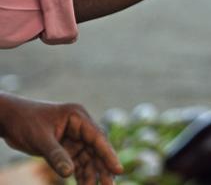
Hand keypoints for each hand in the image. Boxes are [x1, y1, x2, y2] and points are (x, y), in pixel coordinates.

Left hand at [0, 94, 122, 184]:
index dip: (109, 154)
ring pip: (88, 158)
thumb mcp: (40, 139)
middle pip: (96, 150)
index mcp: (77, 117)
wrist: (9, 117)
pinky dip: (81, 174)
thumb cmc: (24, 121)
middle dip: (103, 168)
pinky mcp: (67, 146)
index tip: (118, 170)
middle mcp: (80, 127)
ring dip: (92, 174)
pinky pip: (78, 162)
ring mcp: (74, 137)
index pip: (97, 138)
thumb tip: (69, 173)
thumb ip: (56, 155)